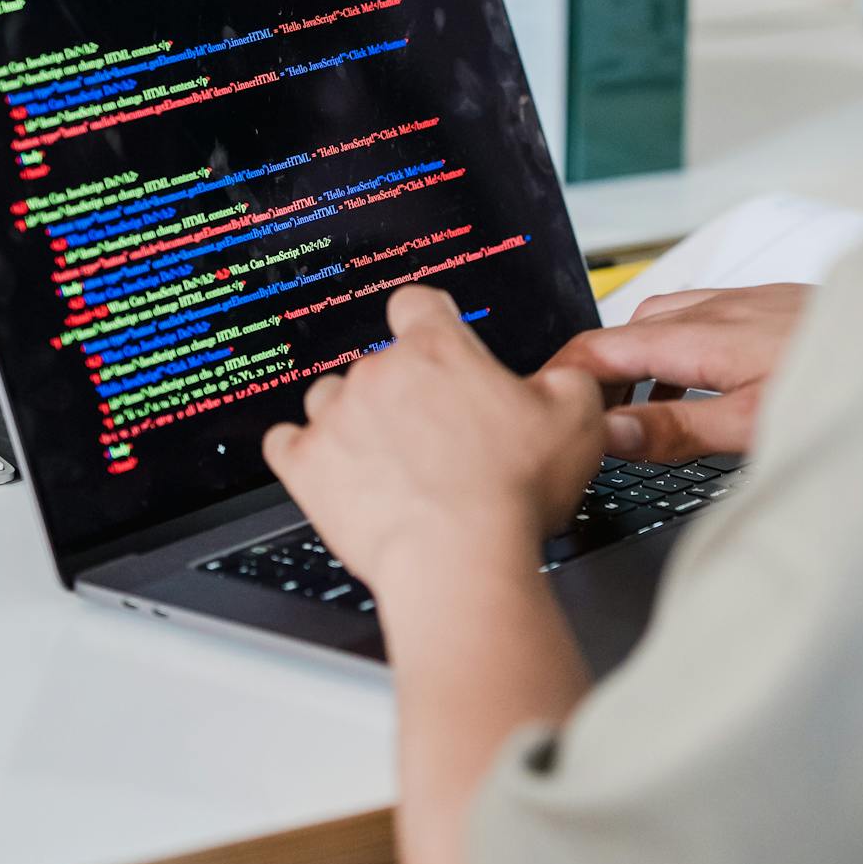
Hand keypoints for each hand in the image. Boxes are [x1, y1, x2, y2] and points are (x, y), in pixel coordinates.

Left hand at [262, 286, 603, 595]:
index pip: (417, 304)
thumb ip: (570, 381)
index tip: (435, 342)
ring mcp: (335, 417)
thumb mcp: (576, 419)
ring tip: (387, 459)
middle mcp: (378, 373)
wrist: (460, 559)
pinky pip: (286, 443)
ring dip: (352, 420)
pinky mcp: (306, 466)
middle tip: (435, 434)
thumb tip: (564, 378)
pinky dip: (304, 454)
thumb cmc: (512, 491)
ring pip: (330, 399)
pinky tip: (330, 469)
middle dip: (401, 392)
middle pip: (378, 363)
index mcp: (438, 350)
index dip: (427, 321)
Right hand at [544, 283, 812, 463]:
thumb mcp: (753, 424)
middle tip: (584, 421)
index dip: (562, 379)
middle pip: (626, 332)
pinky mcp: (769, 306)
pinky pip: (701, 319)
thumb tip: (607, 433)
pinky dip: (676, 352)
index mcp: (699, 336)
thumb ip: (676, 428)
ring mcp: (744, 302)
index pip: (601, 348)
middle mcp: (715, 308)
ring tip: (633, 410)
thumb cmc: (844, 385)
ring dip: (637, 361)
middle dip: (595, 374)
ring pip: (664, 322)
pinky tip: (694, 385)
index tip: (544, 411)